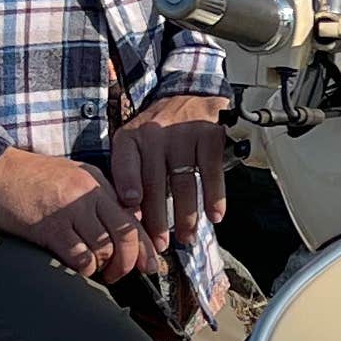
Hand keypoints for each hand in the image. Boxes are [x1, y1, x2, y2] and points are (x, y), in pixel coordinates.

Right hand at [0, 145, 159, 282]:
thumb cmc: (28, 178)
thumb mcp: (70, 177)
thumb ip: (96, 198)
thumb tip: (122, 227)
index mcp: (96, 182)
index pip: (131, 218)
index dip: (145, 246)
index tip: (151, 266)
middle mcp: (88, 194)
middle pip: (126, 235)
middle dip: (129, 263)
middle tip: (120, 275)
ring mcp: (69, 210)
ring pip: (104, 249)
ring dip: (103, 268)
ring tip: (96, 272)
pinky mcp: (49, 227)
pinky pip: (79, 256)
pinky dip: (83, 268)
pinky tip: (77, 269)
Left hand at [110, 95, 229, 251]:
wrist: (192, 95)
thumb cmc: (160, 131)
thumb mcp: (136, 143)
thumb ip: (130, 173)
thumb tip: (131, 214)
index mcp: (131, 137)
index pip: (125, 164)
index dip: (126, 187)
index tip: (130, 209)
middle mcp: (155, 134)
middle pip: (155, 184)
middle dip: (157, 219)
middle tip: (159, 245)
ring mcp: (184, 135)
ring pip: (184, 183)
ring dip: (187, 216)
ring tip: (187, 238)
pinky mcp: (210, 137)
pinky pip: (212, 173)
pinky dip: (214, 197)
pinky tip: (216, 216)